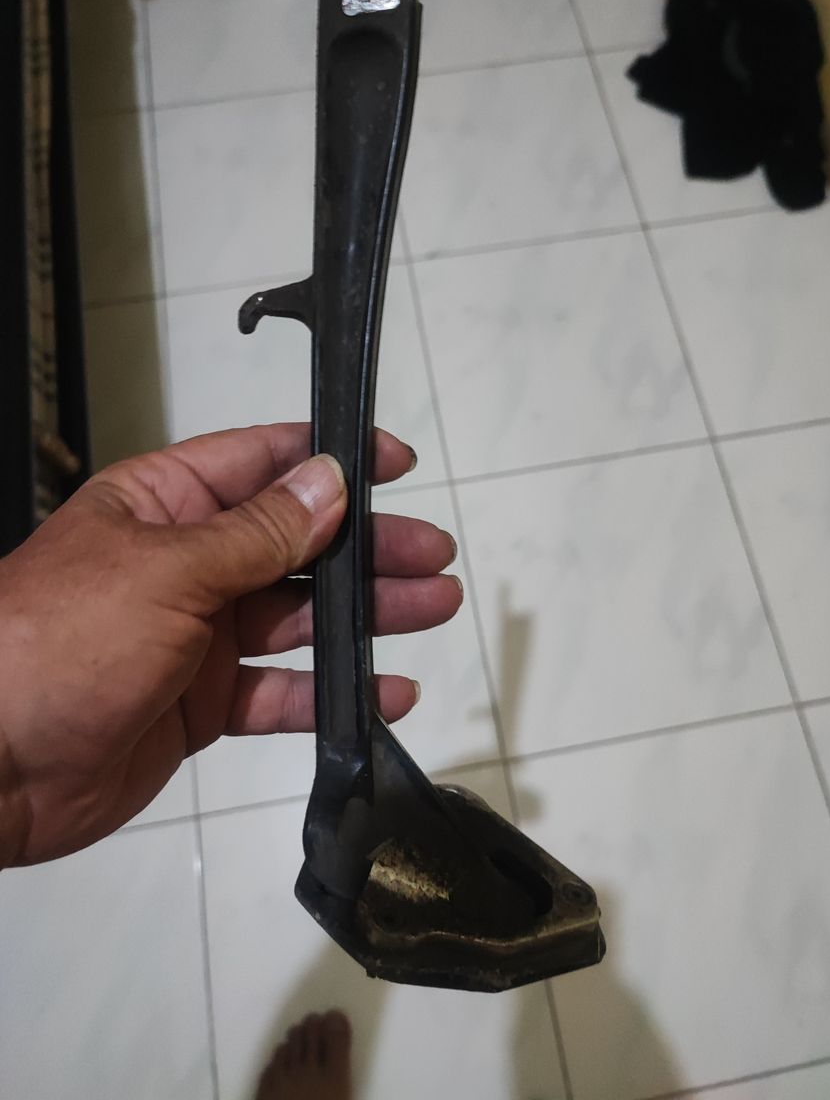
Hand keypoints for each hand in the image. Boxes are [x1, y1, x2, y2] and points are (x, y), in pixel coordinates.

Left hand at [0, 424, 459, 866]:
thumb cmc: (59, 643)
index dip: (332, 459)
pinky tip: (386, 693)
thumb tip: (330, 480)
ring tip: (433, 609)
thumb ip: (259, 533)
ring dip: (366, 616)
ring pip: (300, 617)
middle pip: (298, 545)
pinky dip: (332, 693)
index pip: (264, 463)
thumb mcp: (167, 570)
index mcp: (167, 505)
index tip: (397, 463)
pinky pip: (282, 691)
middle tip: (435, 556)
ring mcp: (198, 635)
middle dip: (368, 549)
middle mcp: (188, 562)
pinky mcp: (203, 704)